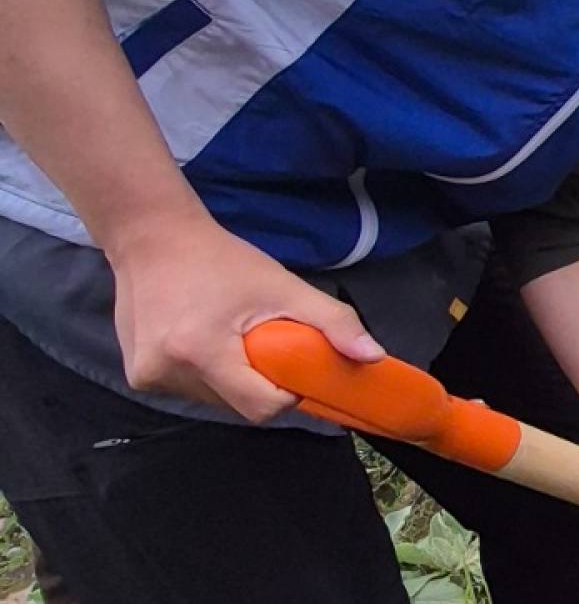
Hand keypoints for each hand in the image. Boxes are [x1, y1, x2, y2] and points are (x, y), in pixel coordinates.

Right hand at [104, 208, 384, 421]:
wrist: (152, 238)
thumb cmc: (222, 260)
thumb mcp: (283, 286)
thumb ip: (332, 321)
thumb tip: (373, 357)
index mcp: (202, 351)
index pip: (261, 407)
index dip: (286, 392)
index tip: (291, 361)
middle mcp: (167, 372)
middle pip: (237, 407)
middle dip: (259, 382)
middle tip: (261, 341)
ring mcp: (147, 378)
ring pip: (213, 402)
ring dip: (232, 380)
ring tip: (228, 336)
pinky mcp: (137, 377)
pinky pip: (190, 391)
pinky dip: (207, 375)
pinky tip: (203, 339)